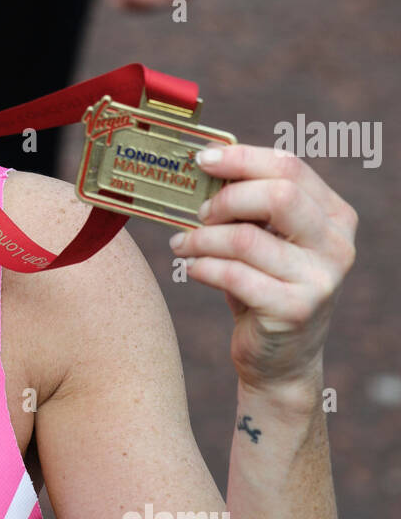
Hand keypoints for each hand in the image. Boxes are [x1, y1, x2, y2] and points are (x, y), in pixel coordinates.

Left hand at [168, 146, 357, 393]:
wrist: (279, 360)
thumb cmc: (263, 288)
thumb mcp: (266, 241)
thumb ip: (250, 207)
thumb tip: (205, 168)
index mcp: (334, 215)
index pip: (290, 168)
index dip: (242, 158)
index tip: (203, 161)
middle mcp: (336, 244)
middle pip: (278, 195)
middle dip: (226, 199)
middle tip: (198, 213)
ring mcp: (320, 279)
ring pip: (247, 238)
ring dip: (203, 238)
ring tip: (182, 245)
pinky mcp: (295, 310)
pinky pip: (235, 276)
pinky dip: (203, 267)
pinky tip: (192, 269)